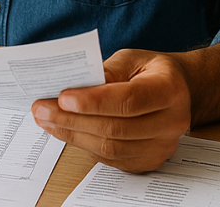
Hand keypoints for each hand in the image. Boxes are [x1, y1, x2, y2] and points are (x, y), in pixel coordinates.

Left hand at [31, 49, 197, 172]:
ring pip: (110, 147)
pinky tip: (64, 130)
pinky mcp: (147, 161)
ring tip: (46, 120)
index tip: (63, 97)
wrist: (177, 92)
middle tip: (42, 108)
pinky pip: (110, 158)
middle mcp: (171, 122)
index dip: (94, 102)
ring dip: (72, 134)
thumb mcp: (132, 58)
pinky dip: (83, 144)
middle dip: (73, 119)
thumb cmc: (150, 72)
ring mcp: (161, 146)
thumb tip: (76, 84)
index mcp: (169, 90)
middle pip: (116, 128)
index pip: (129, 101)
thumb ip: (108, 69)